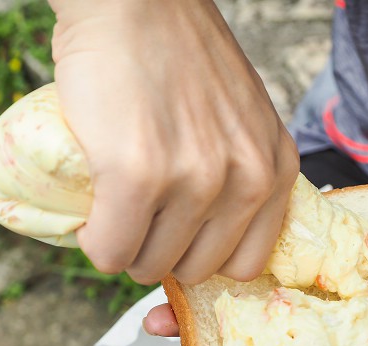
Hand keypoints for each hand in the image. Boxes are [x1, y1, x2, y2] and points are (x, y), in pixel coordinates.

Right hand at [48, 0, 298, 284]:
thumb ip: (241, 169)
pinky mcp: (139, 174)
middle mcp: (247, 179)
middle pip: (196, 268)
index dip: (204, 257)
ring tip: (114, 214)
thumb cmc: (180, 55)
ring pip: (151, 264)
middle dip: (161, 254)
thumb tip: (209, 230)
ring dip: (126, 250)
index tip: (177, 239)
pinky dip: (95, 244)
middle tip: (138, 221)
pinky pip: (111, 248)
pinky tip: (91, 219)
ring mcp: (196, 178)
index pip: (245, 262)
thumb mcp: (242, 117)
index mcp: (276, 168)